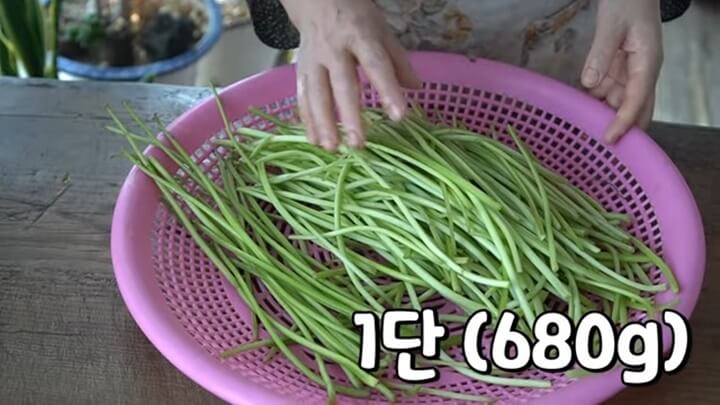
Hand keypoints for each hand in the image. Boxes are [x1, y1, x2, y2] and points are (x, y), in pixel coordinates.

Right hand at [280, 0, 420, 149]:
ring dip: (323, 123)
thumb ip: (398, 60)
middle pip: (342, 85)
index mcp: (361, 36)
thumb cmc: (356, 18)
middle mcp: (334, 49)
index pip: (376, 65)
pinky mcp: (300, 69)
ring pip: (316, 94)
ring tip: (333, 148)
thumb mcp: (382, 30)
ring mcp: (314, 59)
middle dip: (349, 116)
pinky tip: (314, 141)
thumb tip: (416, 88)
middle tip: (358, 144)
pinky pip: (302, 97)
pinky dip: (307, 120)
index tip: (399, 116)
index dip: (388, 90)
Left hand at [581, 0, 662, 143]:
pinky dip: (592, 102)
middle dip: (619, 128)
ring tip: (580, 132)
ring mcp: (627, 73)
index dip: (624, 122)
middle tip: (597, 146)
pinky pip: (604, 92)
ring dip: (601, 116)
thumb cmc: (628, 3)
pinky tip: (577, 112)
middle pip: (633, 109)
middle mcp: (640, 73)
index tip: (610, 139)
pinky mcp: (615, 71)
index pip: (637, 100)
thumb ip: (601, 54)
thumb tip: (590, 83)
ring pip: (616, 104)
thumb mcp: (611, 26)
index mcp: (647, 64)